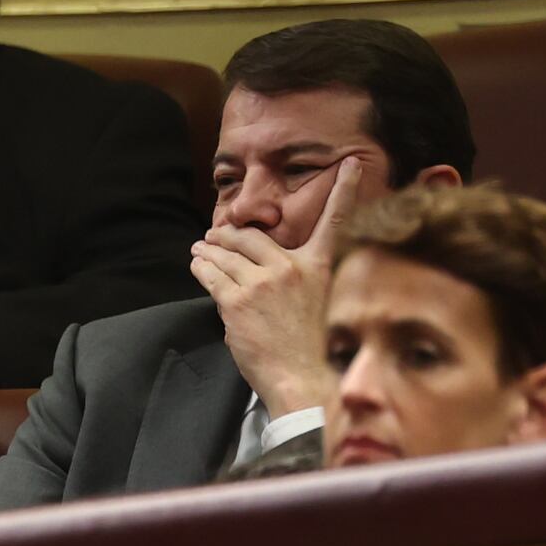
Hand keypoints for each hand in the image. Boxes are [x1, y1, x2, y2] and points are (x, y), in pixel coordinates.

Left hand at [190, 156, 364, 418]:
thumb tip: (282, 272)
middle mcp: (291, 269)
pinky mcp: (237, 301)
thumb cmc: (316, 353)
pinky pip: (212, 275)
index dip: (344, 188)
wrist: (306, 382)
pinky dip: (201, 267)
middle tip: (217, 233)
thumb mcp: (325, 309)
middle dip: (230, 234)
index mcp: (320, 268)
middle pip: (253, 237)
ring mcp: (262, 283)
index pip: (335, 221)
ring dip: (209, 249)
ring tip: (200, 248)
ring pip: (227, 254)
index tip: (349, 163)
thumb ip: (307, 282)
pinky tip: (197, 264)